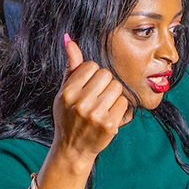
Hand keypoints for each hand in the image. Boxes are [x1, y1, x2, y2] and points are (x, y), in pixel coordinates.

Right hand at [50, 34, 130, 171]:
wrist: (72, 149)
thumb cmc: (68, 117)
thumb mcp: (64, 92)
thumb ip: (71, 67)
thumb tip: (69, 39)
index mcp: (68, 92)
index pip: (91, 66)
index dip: (92, 76)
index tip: (88, 87)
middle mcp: (80, 103)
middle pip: (106, 75)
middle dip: (104, 84)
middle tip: (96, 98)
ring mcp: (96, 114)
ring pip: (117, 87)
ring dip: (113, 95)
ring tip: (103, 106)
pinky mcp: (110, 124)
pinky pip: (124, 103)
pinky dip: (120, 108)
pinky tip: (109, 116)